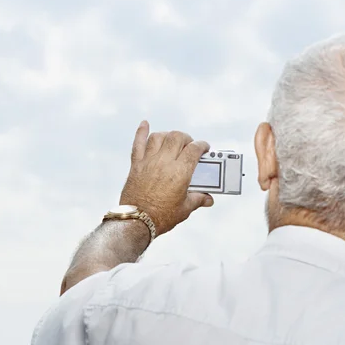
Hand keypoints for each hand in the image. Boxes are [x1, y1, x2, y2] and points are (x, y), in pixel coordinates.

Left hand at [120, 121, 213, 235]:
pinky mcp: (136, 165)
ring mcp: (148, 162)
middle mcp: (164, 162)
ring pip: (159, 137)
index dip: (202, 146)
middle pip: (177, 138)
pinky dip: (141, 132)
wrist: (136, 221)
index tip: (204, 148)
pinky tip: (144, 124)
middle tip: (189, 145)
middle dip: (186, 138)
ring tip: (172, 140)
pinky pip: (138, 143)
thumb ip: (198, 199)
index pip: (194, 149)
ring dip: (168, 135)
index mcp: (180, 172)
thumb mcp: (185, 209)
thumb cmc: (161, 216)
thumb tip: (208, 199)